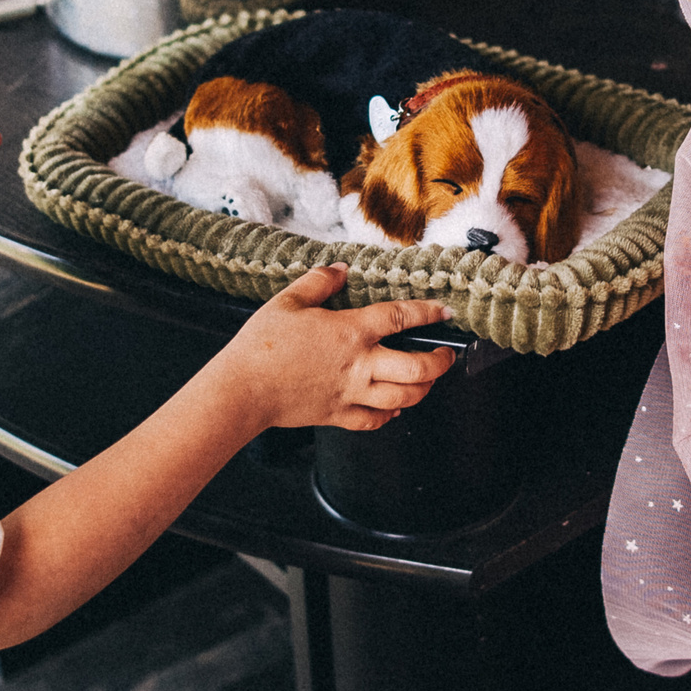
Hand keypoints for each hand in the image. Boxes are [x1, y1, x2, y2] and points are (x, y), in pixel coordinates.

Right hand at [215, 265, 457, 430]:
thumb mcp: (288, 301)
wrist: (243, 389)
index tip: (444, 311)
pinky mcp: (338, 416)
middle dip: (440, 362)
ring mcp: (351, 393)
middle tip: (446, 356)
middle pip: (417, 368)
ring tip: (427, 380)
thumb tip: (340, 269)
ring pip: (404, 398)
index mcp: (350, 331)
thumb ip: (319, 282)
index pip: (401, 317)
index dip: (428, 312)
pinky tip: (393, 408)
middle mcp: (359, 365)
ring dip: (423, 390)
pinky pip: (375, 421)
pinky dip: (390, 415)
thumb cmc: (262, 345)